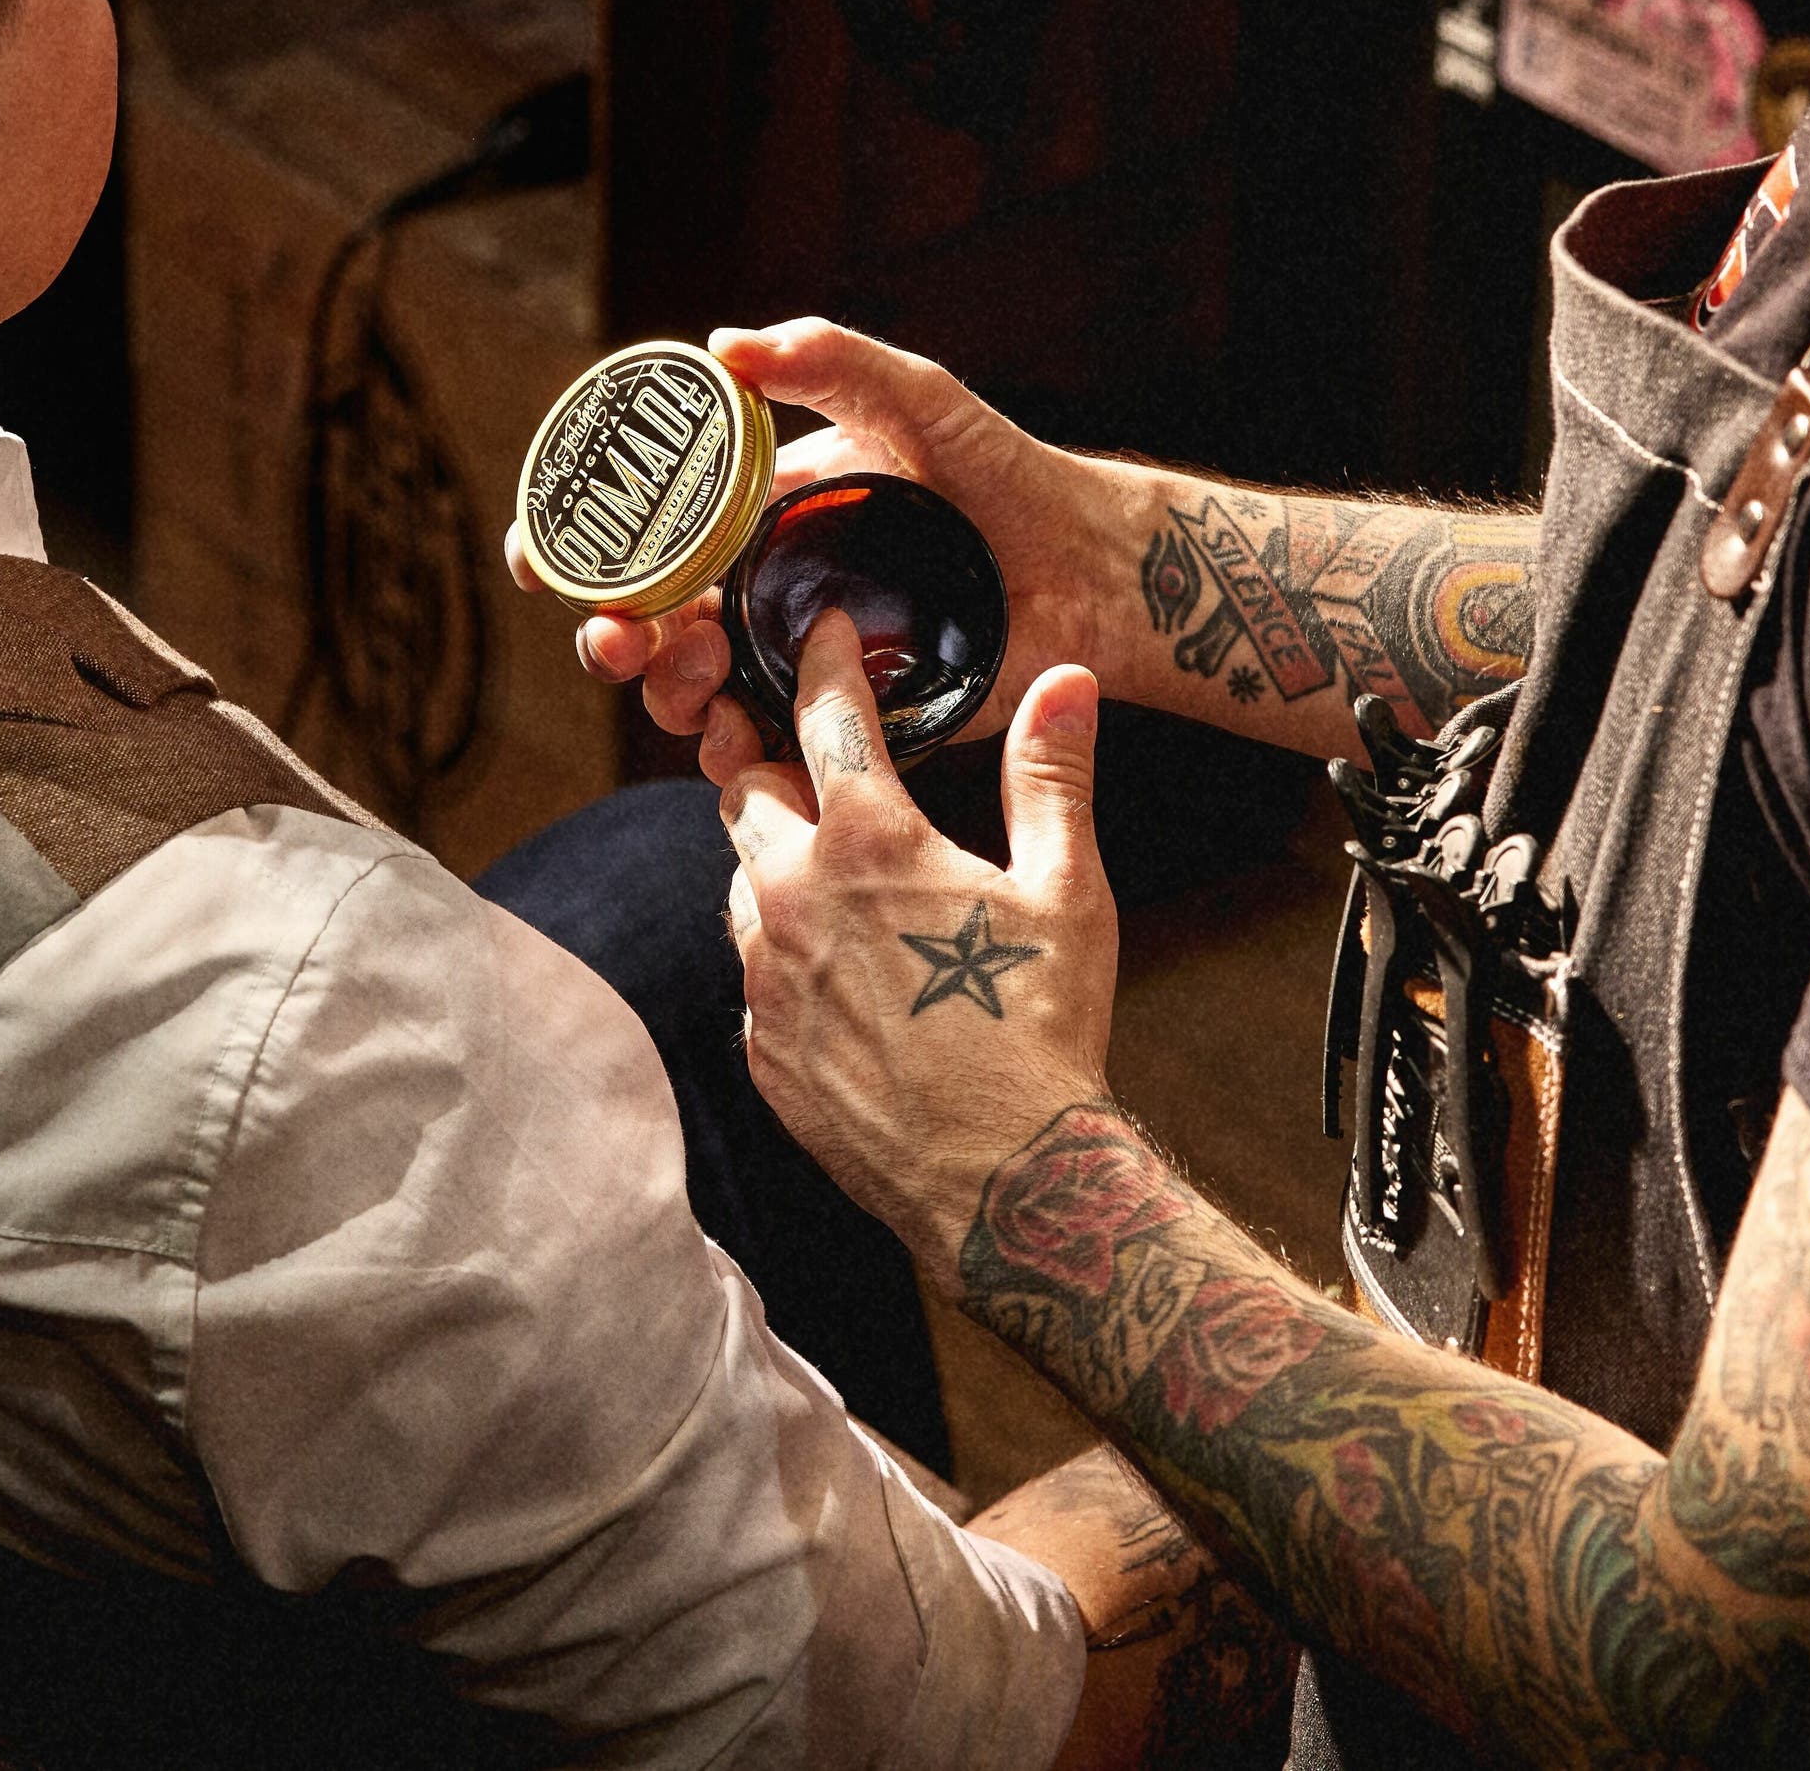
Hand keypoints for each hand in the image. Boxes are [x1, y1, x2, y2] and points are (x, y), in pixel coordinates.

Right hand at [505, 319, 1118, 781]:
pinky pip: (767, 750)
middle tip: (614, 638)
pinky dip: (733, 753)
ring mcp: (801, 660)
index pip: (647, 534)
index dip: (580, 548)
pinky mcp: (848, 723)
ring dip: (664, 691)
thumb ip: (831, 360)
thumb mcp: (916, 399)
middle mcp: (765, 588)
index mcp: (761, 514)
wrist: (1090, 566)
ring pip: (692, 690)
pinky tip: (736, 739)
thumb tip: (723, 344)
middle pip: (649, 622)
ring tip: (691, 676)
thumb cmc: (1006, 471)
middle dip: (608, 635)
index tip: (540, 559)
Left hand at [723, 609, 1117, 1273]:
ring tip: (840, 880)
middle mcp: (792, 895)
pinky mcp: (759, 1046)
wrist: (1000, 1177)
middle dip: (781, 770)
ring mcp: (763, 977)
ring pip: (741, 884)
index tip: (827, 632)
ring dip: (778, 866)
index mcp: (867, 840)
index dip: (826, 662)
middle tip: (827, 774)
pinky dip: (786, 957)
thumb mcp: (1064, 889)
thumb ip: (1052, 776)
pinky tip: (843, 976)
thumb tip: (1068, 679)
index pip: (825, 715)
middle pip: (748, 793)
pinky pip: (754, 975)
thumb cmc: (1042, 1027)